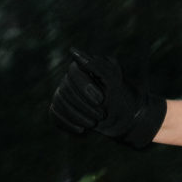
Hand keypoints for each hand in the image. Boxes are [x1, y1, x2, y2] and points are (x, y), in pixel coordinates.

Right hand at [49, 48, 166, 149]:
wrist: (126, 120)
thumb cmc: (122, 98)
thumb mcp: (113, 81)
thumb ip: (95, 65)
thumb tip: (73, 50)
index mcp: (85, 67)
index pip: (73, 72)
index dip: (85, 87)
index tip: (101, 100)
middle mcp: (72, 78)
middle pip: (66, 89)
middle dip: (84, 105)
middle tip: (102, 115)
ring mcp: (64, 94)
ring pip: (59, 102)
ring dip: (77, 116)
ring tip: (94, 124)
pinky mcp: (61, 109)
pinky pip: (55, 114)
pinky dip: (67, 123)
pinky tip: (81, 130)